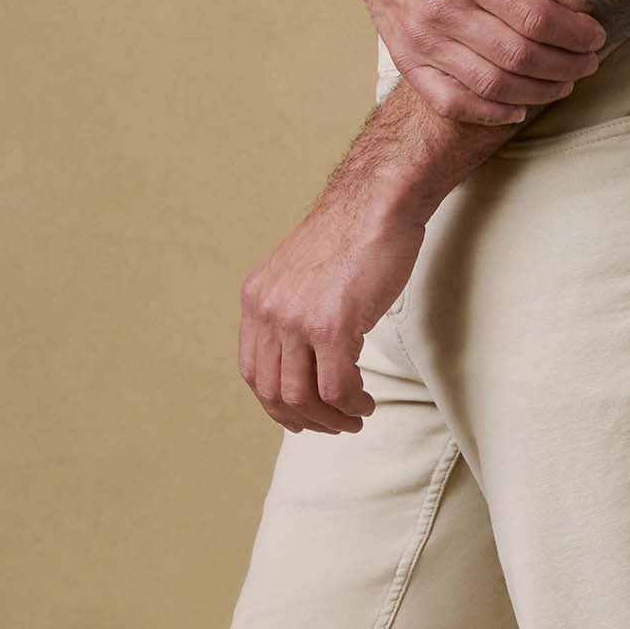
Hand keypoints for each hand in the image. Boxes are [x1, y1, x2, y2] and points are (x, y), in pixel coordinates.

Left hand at [238, 181, 425, 434]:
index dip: (275, 403)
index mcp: (256, 299)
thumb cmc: (352, 235)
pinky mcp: (332, 327)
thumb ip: (294, 309)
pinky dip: (352, 405)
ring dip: (330, 418)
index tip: (301, 415)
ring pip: (303, 397)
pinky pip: (336, 388)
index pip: (252, 371)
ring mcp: (298, 321)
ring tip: (355, 417)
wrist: (377, 204)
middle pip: (274, 391)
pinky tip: (366, 402)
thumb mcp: (302, 274)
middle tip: (335, 425)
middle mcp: (269, 311)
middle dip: (304, 419)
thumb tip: (304, 355)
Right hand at [324, 0, 606, 127]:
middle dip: (566, 66)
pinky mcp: (408, 63)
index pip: (535, 17)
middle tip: (589, 63)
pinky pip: (451, 102)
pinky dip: (489, 114)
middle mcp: (443, 12)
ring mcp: (423, 42)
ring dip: (538, 92)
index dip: (575, 34)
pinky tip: (518, 108)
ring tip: (564, 84)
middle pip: (519, 56)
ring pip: (492, 85)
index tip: (596, 36)